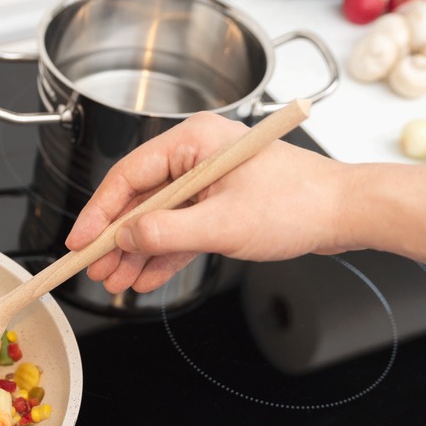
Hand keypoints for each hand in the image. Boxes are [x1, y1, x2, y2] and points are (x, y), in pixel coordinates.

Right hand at [65, 112, 350, 294]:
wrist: (345, 213)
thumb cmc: (299, 204)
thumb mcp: (224, 224)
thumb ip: (168, 232)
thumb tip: (125, 239)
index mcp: (194, 142)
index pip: (129, 175)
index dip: (100, 213)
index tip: (81, 242)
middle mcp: (197, 156)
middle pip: (139, 199)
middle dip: (117, 240)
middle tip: (95, 270)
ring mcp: (208, 181)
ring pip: (158, 219)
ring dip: (137, 253)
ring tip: (115, 282)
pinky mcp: (220, 203)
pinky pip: (180, 230)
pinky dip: (163, 254)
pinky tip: (145, 278)